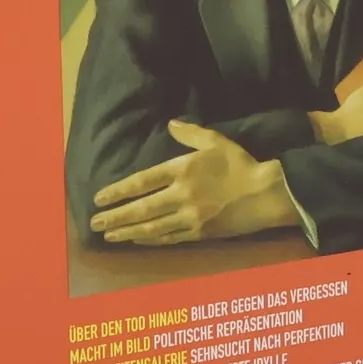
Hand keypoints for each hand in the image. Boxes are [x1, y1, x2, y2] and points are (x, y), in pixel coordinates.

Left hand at [90, 121, 301, 245]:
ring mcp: (190, 217)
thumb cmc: (241, 165)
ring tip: (108, 236)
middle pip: (141, 208)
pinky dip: (151, 239)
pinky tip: (137, 239)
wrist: (267, 194)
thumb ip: (191, 133)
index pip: (142, 182)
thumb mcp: (217, 141)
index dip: (118, 191)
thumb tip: (171, 124)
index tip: (100, 198)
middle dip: (115, 216)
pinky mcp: (200, 233)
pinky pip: (170, 237)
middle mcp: (182, 195)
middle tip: (95, 223)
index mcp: (182, 170)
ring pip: (152, 227)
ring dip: (127, 232)